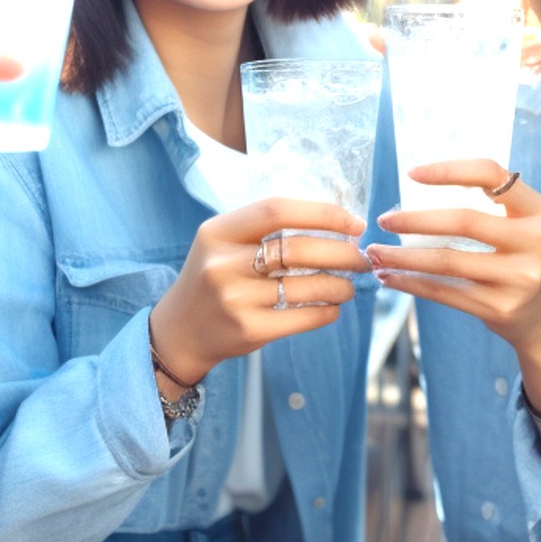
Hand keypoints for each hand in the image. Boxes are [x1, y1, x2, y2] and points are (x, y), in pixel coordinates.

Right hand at [146, 197, 366, 386]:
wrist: (179, 331)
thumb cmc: (214, 278)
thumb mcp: (223, 242)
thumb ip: (265, 228)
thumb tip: (334, 222)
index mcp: (217, 232)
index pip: (277, 210)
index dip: (322, 213)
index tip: (354, 224)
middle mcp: (223, 263)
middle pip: (298, 250)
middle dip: (342, 253)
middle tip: (362, 258)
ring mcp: (234, 299)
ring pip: (306, 287)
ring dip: (340, 285)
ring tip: (350, 286)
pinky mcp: (248, 331)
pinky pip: (302, 317)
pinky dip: (326, 311)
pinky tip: (332, 307)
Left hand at [367, 160, 540, 349]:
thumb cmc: (517, 258)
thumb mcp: (519, 224)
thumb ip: (486, 204)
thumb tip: (417, 183)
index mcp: (537, 210)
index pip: (491, 175)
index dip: (449, 171)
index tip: (411, 174)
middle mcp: (535, 242)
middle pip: (463, 221)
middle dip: (415, 220)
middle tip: (383, 220)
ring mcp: (520, 278)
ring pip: (447, 261)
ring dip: (403, 257)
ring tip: (374, 252)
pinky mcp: (501, 308)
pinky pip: (445, 292)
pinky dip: (411, 284)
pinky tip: (389, 277)